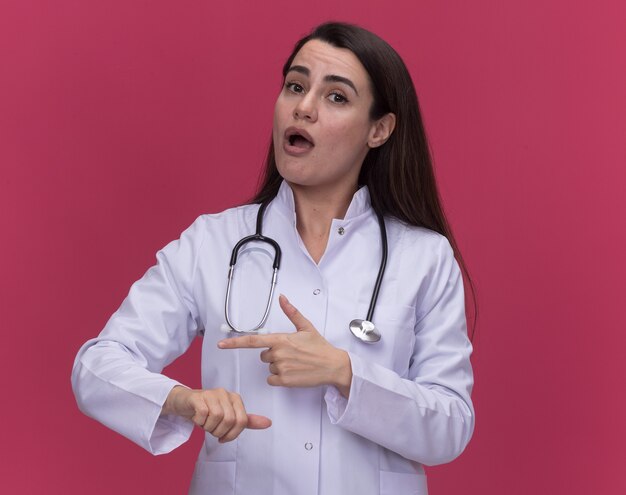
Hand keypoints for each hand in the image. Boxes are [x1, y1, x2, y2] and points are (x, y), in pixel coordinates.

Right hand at [161, 386, 270, 441]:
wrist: (185, 403)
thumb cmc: (208, 410)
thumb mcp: (229, 416)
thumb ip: (247, 421)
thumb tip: (268, 423)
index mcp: (235, 398)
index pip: (242, 421)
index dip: (233, 434)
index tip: (223, 437)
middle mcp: (225, 393)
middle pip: (230, 420)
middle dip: (220, 432)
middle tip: (212, 430)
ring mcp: (211, 393)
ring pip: (217, 417)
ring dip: (209, 427)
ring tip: (205, 424)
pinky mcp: (198, 396)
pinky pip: (203, 414)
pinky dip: (200, 422)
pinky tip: (197, 419)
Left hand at [218, 295, 352, 395]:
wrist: (333, 366)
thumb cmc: (320, 347)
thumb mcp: (306, 327)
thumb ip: (291, 312)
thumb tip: (282, 298)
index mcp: (281, 339)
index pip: (252, 341)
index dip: (234, 343)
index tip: (221, 344)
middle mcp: (278, 353)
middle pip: (264, 355)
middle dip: (274, 354)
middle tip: (292, 354)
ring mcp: (281, 368)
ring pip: (269, 367)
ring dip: (279, 366)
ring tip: (296, 363)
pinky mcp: (284, 381)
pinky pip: (272, 379)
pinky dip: (280, 377)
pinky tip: (294, 372)